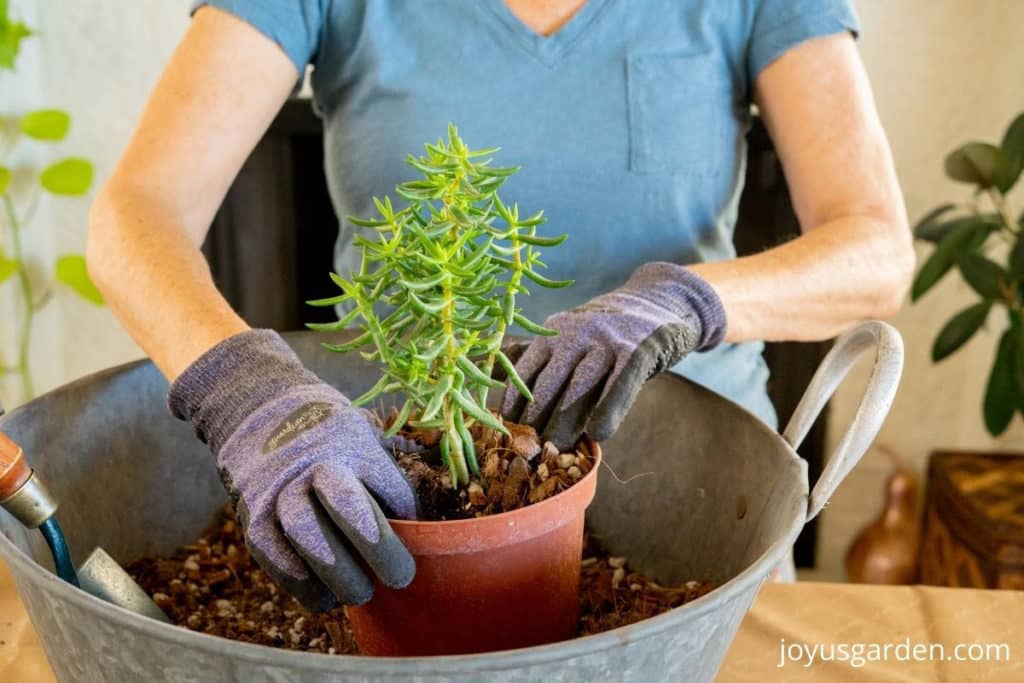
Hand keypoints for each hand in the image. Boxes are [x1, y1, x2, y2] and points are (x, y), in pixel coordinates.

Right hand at [169, 330, 416, 610]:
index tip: (417, 545)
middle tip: (398, 578)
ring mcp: (279, 489)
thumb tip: (413, 531)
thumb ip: (383, 478)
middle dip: (379, 550)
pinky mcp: (252, 516)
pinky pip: (275, 558)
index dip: (406, 519)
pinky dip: (301, 585)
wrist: (255, 408)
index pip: (388, 486)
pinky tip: (322, 597)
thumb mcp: (361, 437)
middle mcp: (313, 464)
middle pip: (349, 508)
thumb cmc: (325, 433)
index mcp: (350, 442)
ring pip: (310, 539)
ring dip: (339, 576)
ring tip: (359, 594)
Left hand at [502, 262, 725, 448]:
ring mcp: (607, 340)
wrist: (660, 302)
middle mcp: (575, 334)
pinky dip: (609, 409)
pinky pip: (621, 382)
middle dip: (535, 420)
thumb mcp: (568, 337)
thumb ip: (535, 358)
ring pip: (580, 386)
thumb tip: (486, 373)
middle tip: (527, 453)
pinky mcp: (639, 348)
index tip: (505, 436)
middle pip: (548, 383)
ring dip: (565, 421)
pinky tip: (599, 434)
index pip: (523, 373)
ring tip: (555, 451)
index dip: (513, 407)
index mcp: (552, 334)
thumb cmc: (607, 333)